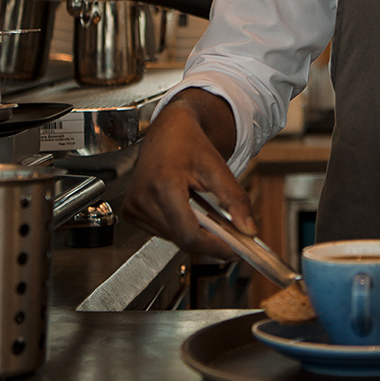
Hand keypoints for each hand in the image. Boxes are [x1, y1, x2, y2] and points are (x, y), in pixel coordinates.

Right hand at [120, 90, 253, 262]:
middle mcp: (142, 198)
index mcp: (163, 185)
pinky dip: (178, 227)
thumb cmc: (189, 143)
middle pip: (181, 239)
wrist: (169, 129)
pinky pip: (161, 232)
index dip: (214, 247)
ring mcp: (133, 206)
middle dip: (208, 241)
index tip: (234, 251)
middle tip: (231, 235)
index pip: (188, 234)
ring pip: (171, 238)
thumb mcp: (218, 167)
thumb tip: (248, 230)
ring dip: (193, 234)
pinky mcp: (131, 211)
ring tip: (206, 214)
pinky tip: (185, 210)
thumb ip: (235, 199)